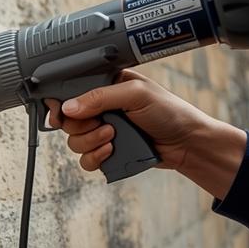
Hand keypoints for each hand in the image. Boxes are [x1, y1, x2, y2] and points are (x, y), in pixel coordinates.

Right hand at [44, 69, 245, 198]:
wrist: (187, 143)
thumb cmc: (169, 111)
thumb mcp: (135, 94)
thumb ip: (99, 97)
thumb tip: (68, 107)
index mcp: (106, 87)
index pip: (70, 93)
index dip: (61, 104)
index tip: (61, 113)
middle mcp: (101, 109)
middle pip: (67, 121)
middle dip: (81, 126)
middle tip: (102, 123)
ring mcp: (102, 131)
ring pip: (73, 142)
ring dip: (91, 142)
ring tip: (114, 137)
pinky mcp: (106, 151)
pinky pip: (84, 160)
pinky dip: (95, 158)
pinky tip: (112, 150)